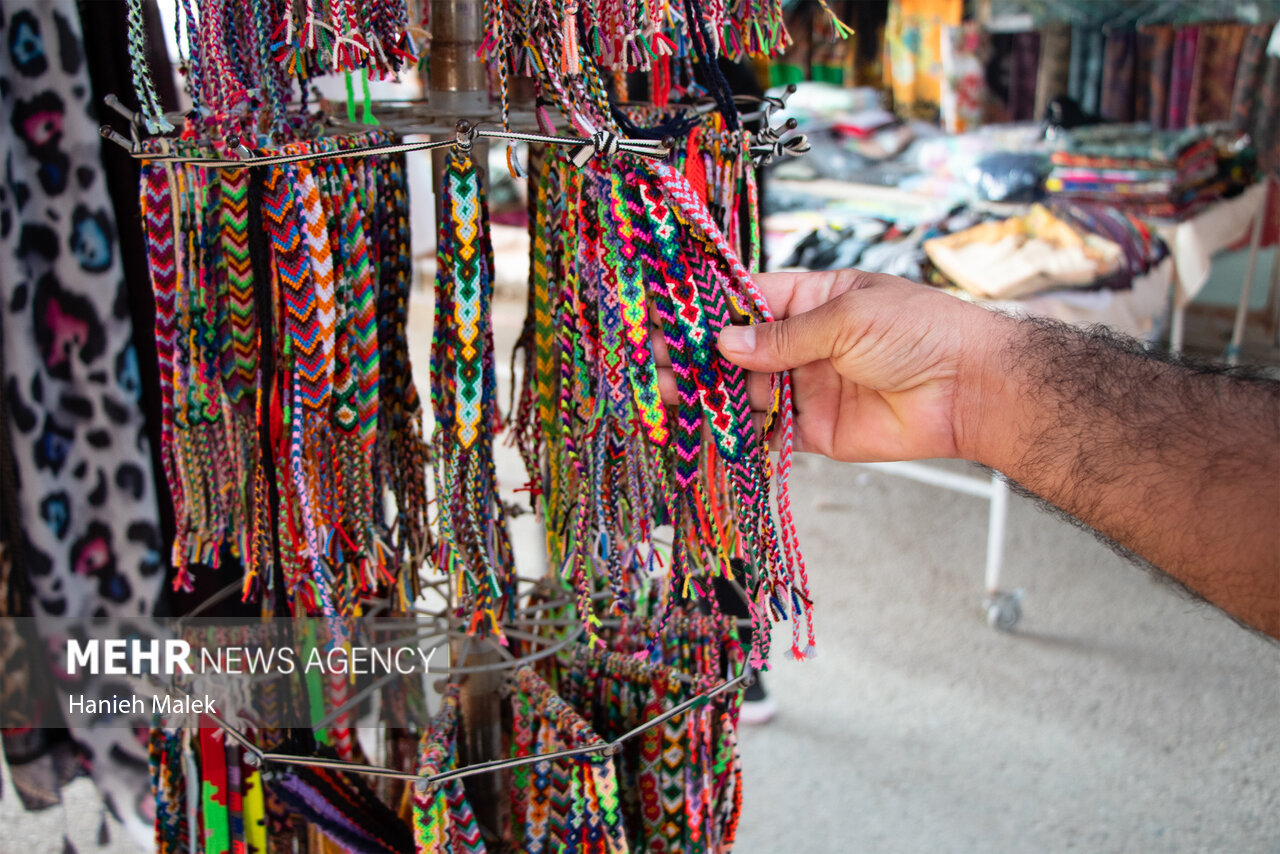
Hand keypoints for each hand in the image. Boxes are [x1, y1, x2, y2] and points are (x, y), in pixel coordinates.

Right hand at [657, 269, 1001, 462]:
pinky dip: (739, 435)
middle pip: (736, 352)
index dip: (705, 312)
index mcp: (810, 300)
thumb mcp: (848, 318)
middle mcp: (802, 343)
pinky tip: (708, 433)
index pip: (745, 303)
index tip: (664, 318)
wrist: (972, 389)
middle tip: (651, 366)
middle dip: (695, 358)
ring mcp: (805, 387)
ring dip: (708, 397)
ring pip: (744, 393)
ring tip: (666, 400)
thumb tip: (726, 344)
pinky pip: (767, 433)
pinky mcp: (814, 430)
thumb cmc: (921, 332)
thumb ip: (784, 337)